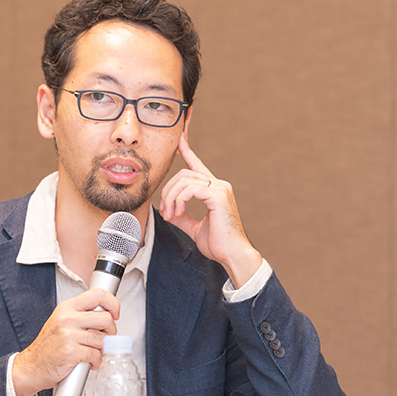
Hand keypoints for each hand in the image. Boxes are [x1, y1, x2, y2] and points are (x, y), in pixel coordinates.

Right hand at [11, 287, 118, 395]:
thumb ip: (80, 316)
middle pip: (106, 318)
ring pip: (103, 339)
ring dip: (103, 349)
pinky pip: (96, 354)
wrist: (31, 367)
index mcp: (66, 308)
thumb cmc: (47, 347)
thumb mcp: (60, 322)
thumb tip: (105, 315)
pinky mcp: (71, 352)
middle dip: (112, 331)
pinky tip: (90, 363)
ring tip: (96, 353)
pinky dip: (97, 361)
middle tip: (106, 338)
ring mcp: (69, 335)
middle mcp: (67, 319)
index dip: (113, 303)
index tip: (115, 313)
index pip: (97, 294)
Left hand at [159, 133, 262, 287]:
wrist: (232, 255)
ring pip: (184, 181)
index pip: (197, 165)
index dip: (186, 151)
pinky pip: (190, 189)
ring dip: (171, 198)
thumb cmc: (218, 244)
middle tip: (164, 211)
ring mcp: (220, 188)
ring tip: (170, 215)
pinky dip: (179, 201)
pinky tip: (176, 214)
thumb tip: (169, 212)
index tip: (178, 140)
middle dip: (168, 190)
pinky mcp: (218, 195)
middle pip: (183, 174)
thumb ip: (183, 217)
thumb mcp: (195, 228)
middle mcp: (219, 185)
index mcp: (214, 190)